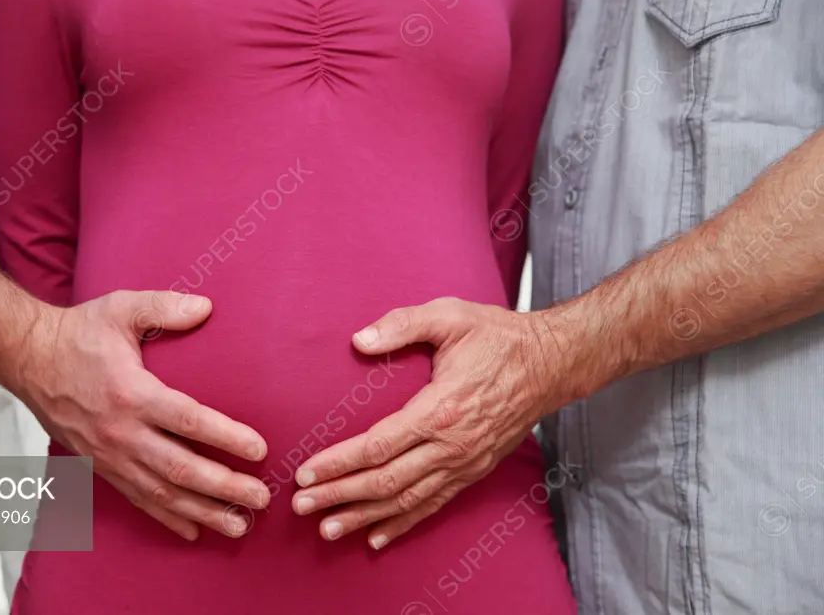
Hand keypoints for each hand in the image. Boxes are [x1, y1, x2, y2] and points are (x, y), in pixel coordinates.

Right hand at [13, 290, 269, 540]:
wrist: (29, 359)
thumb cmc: (79, 332)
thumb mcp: (122, 308)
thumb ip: (164, 307)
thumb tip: (206, 307)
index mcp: (131, 393)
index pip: (188, 421)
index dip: (226, 437)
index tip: (260, 450)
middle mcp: (121, 431)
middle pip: (181, 468)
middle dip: (225, 487)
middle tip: (261, 498)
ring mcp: (109, 455)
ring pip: (162, 492)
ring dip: (204, 511)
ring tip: (240, 526)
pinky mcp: (101, 466)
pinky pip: (137, 498)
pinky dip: (167, 518)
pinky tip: (194, 530)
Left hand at [290, 297, 573, 549]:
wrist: (552, 363)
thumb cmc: (498, 336)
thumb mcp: (450, 316)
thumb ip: (402, 325)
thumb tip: (358, 341)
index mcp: (441, 408)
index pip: (378, 445)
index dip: (338, 463)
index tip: (306, 473)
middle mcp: (452, 445)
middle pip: (386, 481)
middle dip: (340, 495)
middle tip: (301, 506)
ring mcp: (465, 463)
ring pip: (407, 499)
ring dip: (365, 516)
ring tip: (328, 529)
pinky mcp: (474, 470)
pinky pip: (433, 504)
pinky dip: (403, 522)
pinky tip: (377, 537)